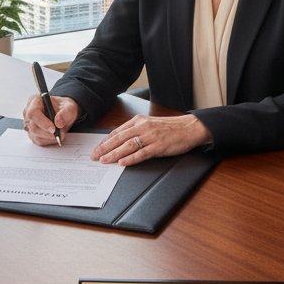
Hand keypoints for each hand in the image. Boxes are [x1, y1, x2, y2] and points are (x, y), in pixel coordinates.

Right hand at [22, 94, 81, 146]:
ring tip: (59, 133)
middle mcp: (28, 112)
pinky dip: (48, 141)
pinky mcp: (31, 133)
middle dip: (47, 133)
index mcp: (35, 101)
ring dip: (49, 138)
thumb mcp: (69, 107)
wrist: (63, 113)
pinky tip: (55, 136)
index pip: (33, 113)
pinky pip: (38, 140)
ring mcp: (29, 124)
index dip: (42, 122)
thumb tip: (58, 123)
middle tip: (59, 133)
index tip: (53, 128)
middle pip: (33, 127)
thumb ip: (66, 113)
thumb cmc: (63, 108)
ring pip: (35, 136)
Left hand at [92, 114, 212, 165]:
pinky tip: (122, 163)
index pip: (117, 131)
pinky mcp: (159, 146)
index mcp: (139, 120)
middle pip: (119, 138)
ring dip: (114, 154)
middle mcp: (142, 127)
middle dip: (104, 148)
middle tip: (94, 156)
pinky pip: (141, 153)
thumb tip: (120, 141)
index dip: (105, 141)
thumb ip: (136, 131)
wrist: (189, 128)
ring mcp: (150, 137)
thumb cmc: (170, 127)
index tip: (96, 149)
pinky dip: (130, 158)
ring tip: (104, 161)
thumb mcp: (150, 124)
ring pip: (127, 146)